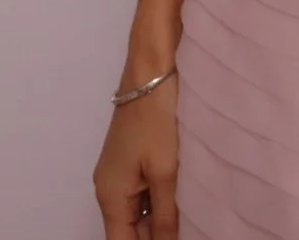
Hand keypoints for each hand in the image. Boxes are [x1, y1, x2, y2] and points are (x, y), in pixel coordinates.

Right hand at [92, 86, 179, 239]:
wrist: (151, 74)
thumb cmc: (156, 120)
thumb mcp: (166, 171)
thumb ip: (165, 214)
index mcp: (110, 196)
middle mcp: (108, 189)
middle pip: (127, 230)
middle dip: (154, 236)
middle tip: (189, 232)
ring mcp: (118, 173)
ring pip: (136, 212)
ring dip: (158, 221)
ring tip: (190, 223)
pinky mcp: (131, 160)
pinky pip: (141, 193)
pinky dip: (158, 202)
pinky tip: (182, 203)